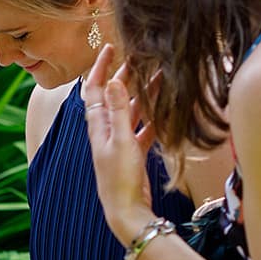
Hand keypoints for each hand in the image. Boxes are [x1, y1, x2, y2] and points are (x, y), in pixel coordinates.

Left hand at [83, 44, 156, 242]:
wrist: (126, 210)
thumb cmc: (120, 178)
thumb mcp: (121, 141)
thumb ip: (119, 111)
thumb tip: (115, 81)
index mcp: (98, 126)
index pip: (95, 89)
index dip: (100, 68)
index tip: (109, 48)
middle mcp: (106, 132)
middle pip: (115, 97)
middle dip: (127, 77)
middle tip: (143, 58)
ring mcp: (120, 142)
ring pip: (132, 111)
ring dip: (144, 95)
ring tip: (161, 77)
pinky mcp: (133, 153)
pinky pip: (143, 128)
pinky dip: (153, 117)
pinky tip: (165, 108)